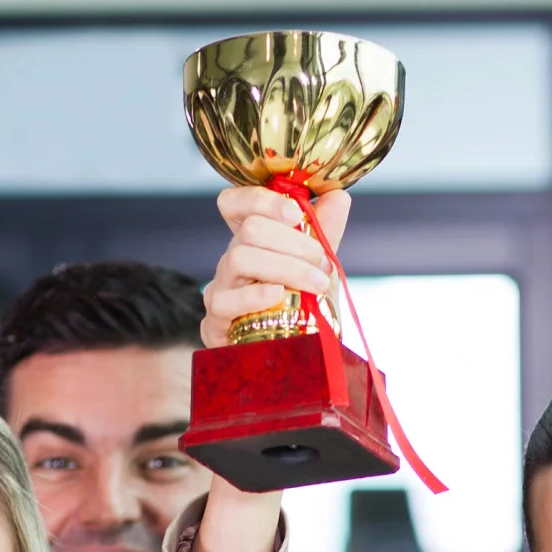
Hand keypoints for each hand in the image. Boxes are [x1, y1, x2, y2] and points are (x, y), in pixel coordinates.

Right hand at [200, 184, 352, 347]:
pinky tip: (279, 295)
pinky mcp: (214, 324)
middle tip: (323, 263)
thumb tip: (337, 194)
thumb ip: (324, 231)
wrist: (301, 357)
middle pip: (248, 230)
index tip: (296, 214)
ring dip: (286, 268)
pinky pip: (226, 302)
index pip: (235, 203)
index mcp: (251, 243)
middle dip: (293, 243)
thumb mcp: (318, 268)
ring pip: (239, 259)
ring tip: (316, 284)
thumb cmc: (304, 310)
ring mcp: (219, 291)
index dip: (262, 200)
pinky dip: (255, 295)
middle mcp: (230, 262)